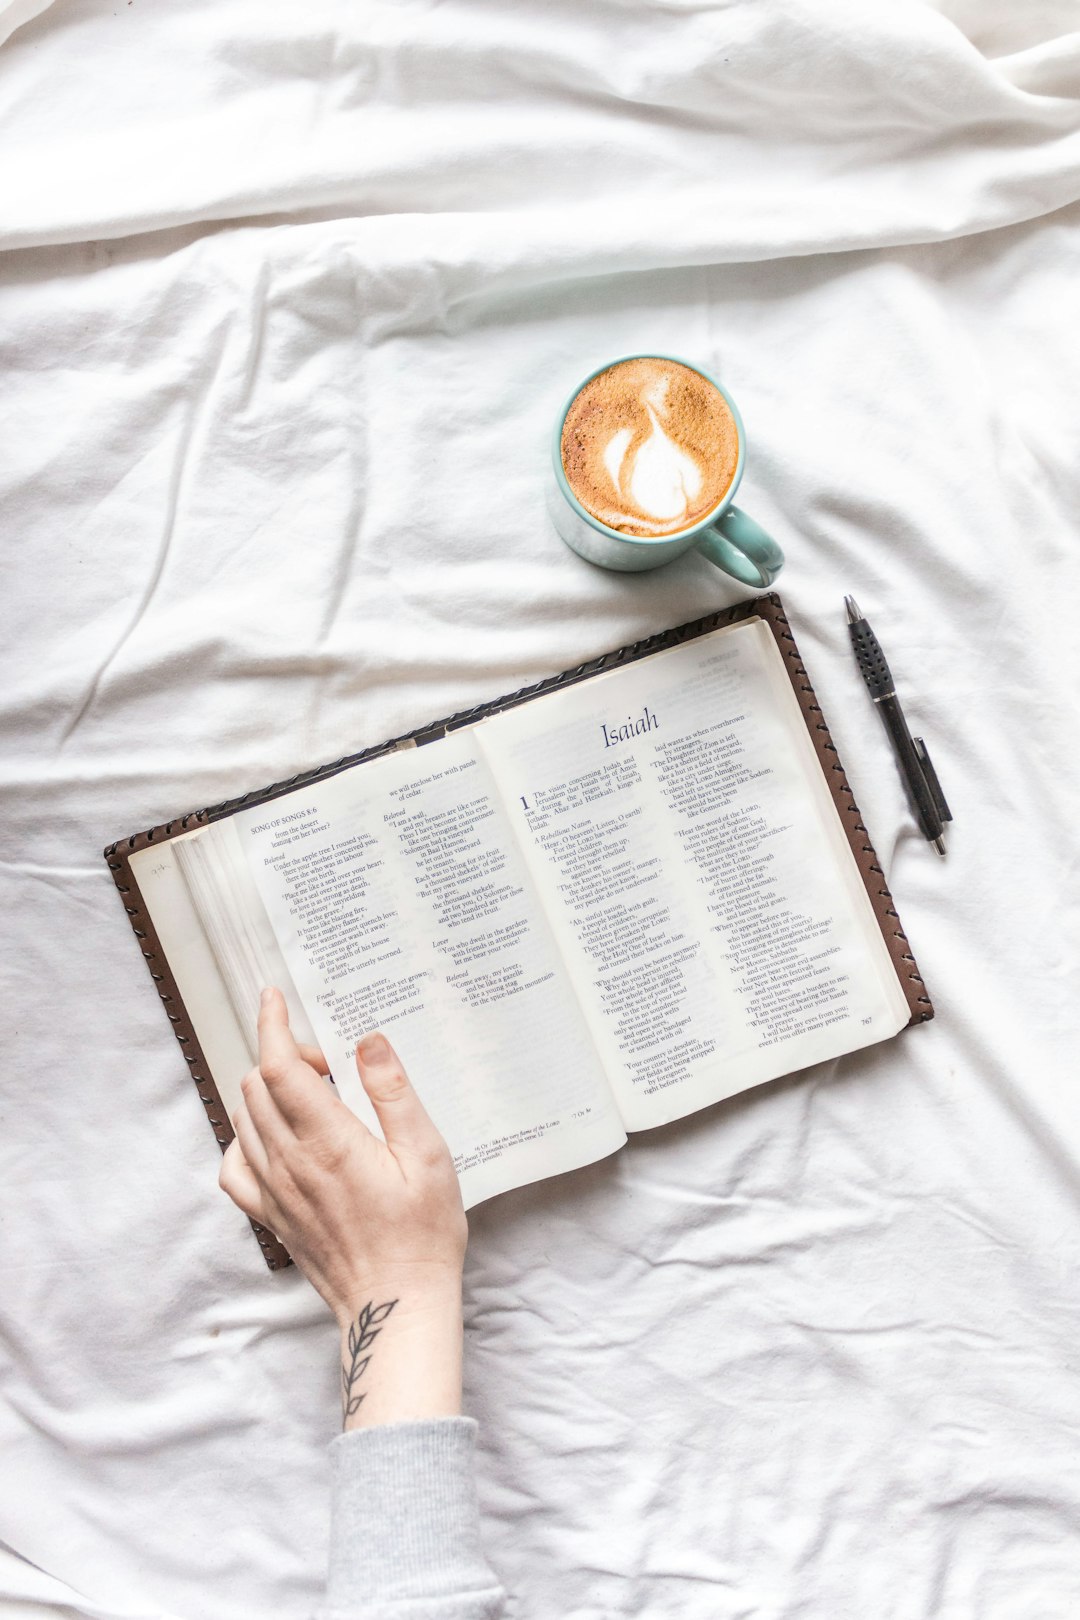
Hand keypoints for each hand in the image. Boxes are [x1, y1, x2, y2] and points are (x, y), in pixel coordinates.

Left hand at [219, 989, 467, 1425]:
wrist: (396, 1306)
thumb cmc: (422, 1233)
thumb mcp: (427, 1154)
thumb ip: (393, 1093)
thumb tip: (368, 1041)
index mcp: (328, 1142)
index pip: (279, 1067)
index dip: (272, 1026)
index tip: (273, 998)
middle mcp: (290, 1164)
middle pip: (257, 1086)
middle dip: (285, 1056)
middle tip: (331, 1065)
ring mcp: (275, 1192)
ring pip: (244, 1119)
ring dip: (268, 1091)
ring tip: (314, 1097)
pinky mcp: (272, 1217)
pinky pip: (236, 1166)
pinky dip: (247, 1138)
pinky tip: (277, 1139)